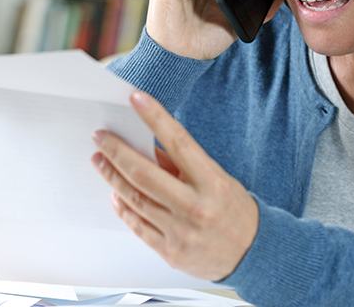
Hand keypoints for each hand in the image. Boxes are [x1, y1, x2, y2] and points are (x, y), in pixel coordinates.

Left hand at [91, 90, 258, 281]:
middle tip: (100, 136)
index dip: (155, 117)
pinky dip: (123, 207)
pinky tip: (114, 193)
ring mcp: (181, 232)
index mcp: (212, 182)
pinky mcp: (170, 252)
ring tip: (99, 159)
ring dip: (112, 176)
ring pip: (135, 199)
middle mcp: (195, 207)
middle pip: (145, 174)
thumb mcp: (217, 179)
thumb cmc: (234, 210)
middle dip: (117, 151)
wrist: (253, 254)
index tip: (136, 99)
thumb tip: (147, 146)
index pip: (179, 142)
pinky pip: (138, 225)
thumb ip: (182, 165)